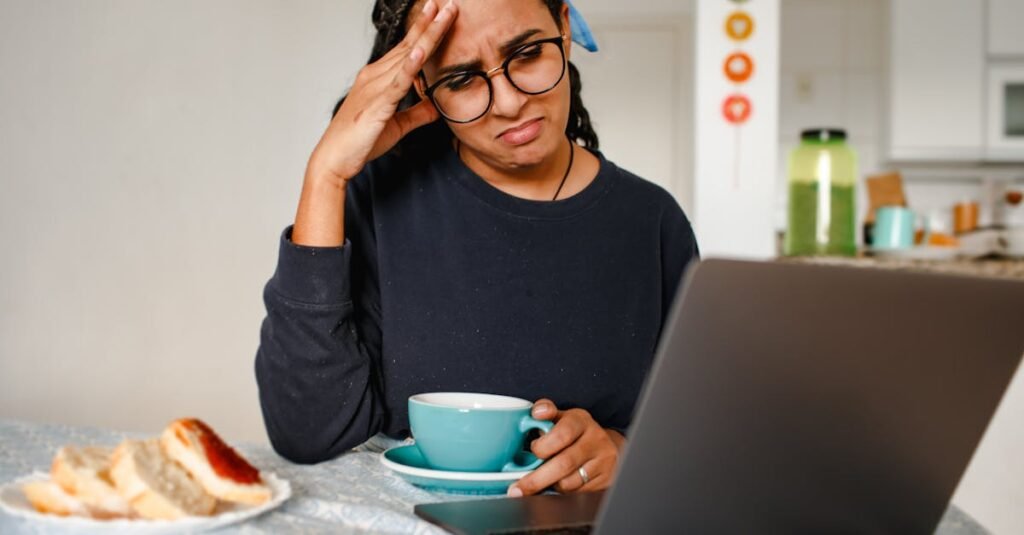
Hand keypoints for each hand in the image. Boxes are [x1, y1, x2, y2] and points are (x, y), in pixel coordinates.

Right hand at [308, 0, 457, 184]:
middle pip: (409, 45)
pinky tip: (420, 51)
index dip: (424, 31)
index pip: (407, 50)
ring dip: (427, 35)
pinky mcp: (377, 105)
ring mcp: (375, 88)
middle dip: (430, 23)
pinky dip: (409, 66)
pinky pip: (397, 82)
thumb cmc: (360, 142)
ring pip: (407, 56)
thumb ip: (417, 114)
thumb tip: (436, 108)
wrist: (334, 159)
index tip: (439, 13)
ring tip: (442, 14)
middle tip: (448, 4)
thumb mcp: (397, 125)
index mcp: (378, 78)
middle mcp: (375, 76)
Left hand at [507, 399, 625, 496]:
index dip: (543, 446)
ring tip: (544, 479)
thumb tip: (537, 412)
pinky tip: (560, 483)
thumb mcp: (561, 417)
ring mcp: (603, 461)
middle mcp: (595, 440)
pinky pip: (578, 493)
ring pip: (569, 482)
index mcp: (581, 421)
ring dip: (551, 485)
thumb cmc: (575, 432)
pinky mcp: (606, 480)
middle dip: (537, 478)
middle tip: (519, 487)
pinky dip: (563, 492)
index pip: (562, 434)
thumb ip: (545, 412)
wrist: (606, 445)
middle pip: (564, 463)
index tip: (532, 450)